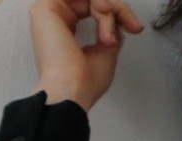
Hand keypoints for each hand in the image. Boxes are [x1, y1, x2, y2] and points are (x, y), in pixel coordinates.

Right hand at [29, 0, 143, 110]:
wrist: (72, 90)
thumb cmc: (84, 82)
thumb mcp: (107, 50)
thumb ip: (110, 29)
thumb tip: (117, 18)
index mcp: (65, 31)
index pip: (94, 10)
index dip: (119, 14)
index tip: (135, 28)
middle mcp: (56, 21)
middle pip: (94, 0)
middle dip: (119, 9)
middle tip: (131, 25)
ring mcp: (50, 12)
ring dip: (111, 9)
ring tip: (110, 33)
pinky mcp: (46, 7)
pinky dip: (100, 4)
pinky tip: (104, 14)